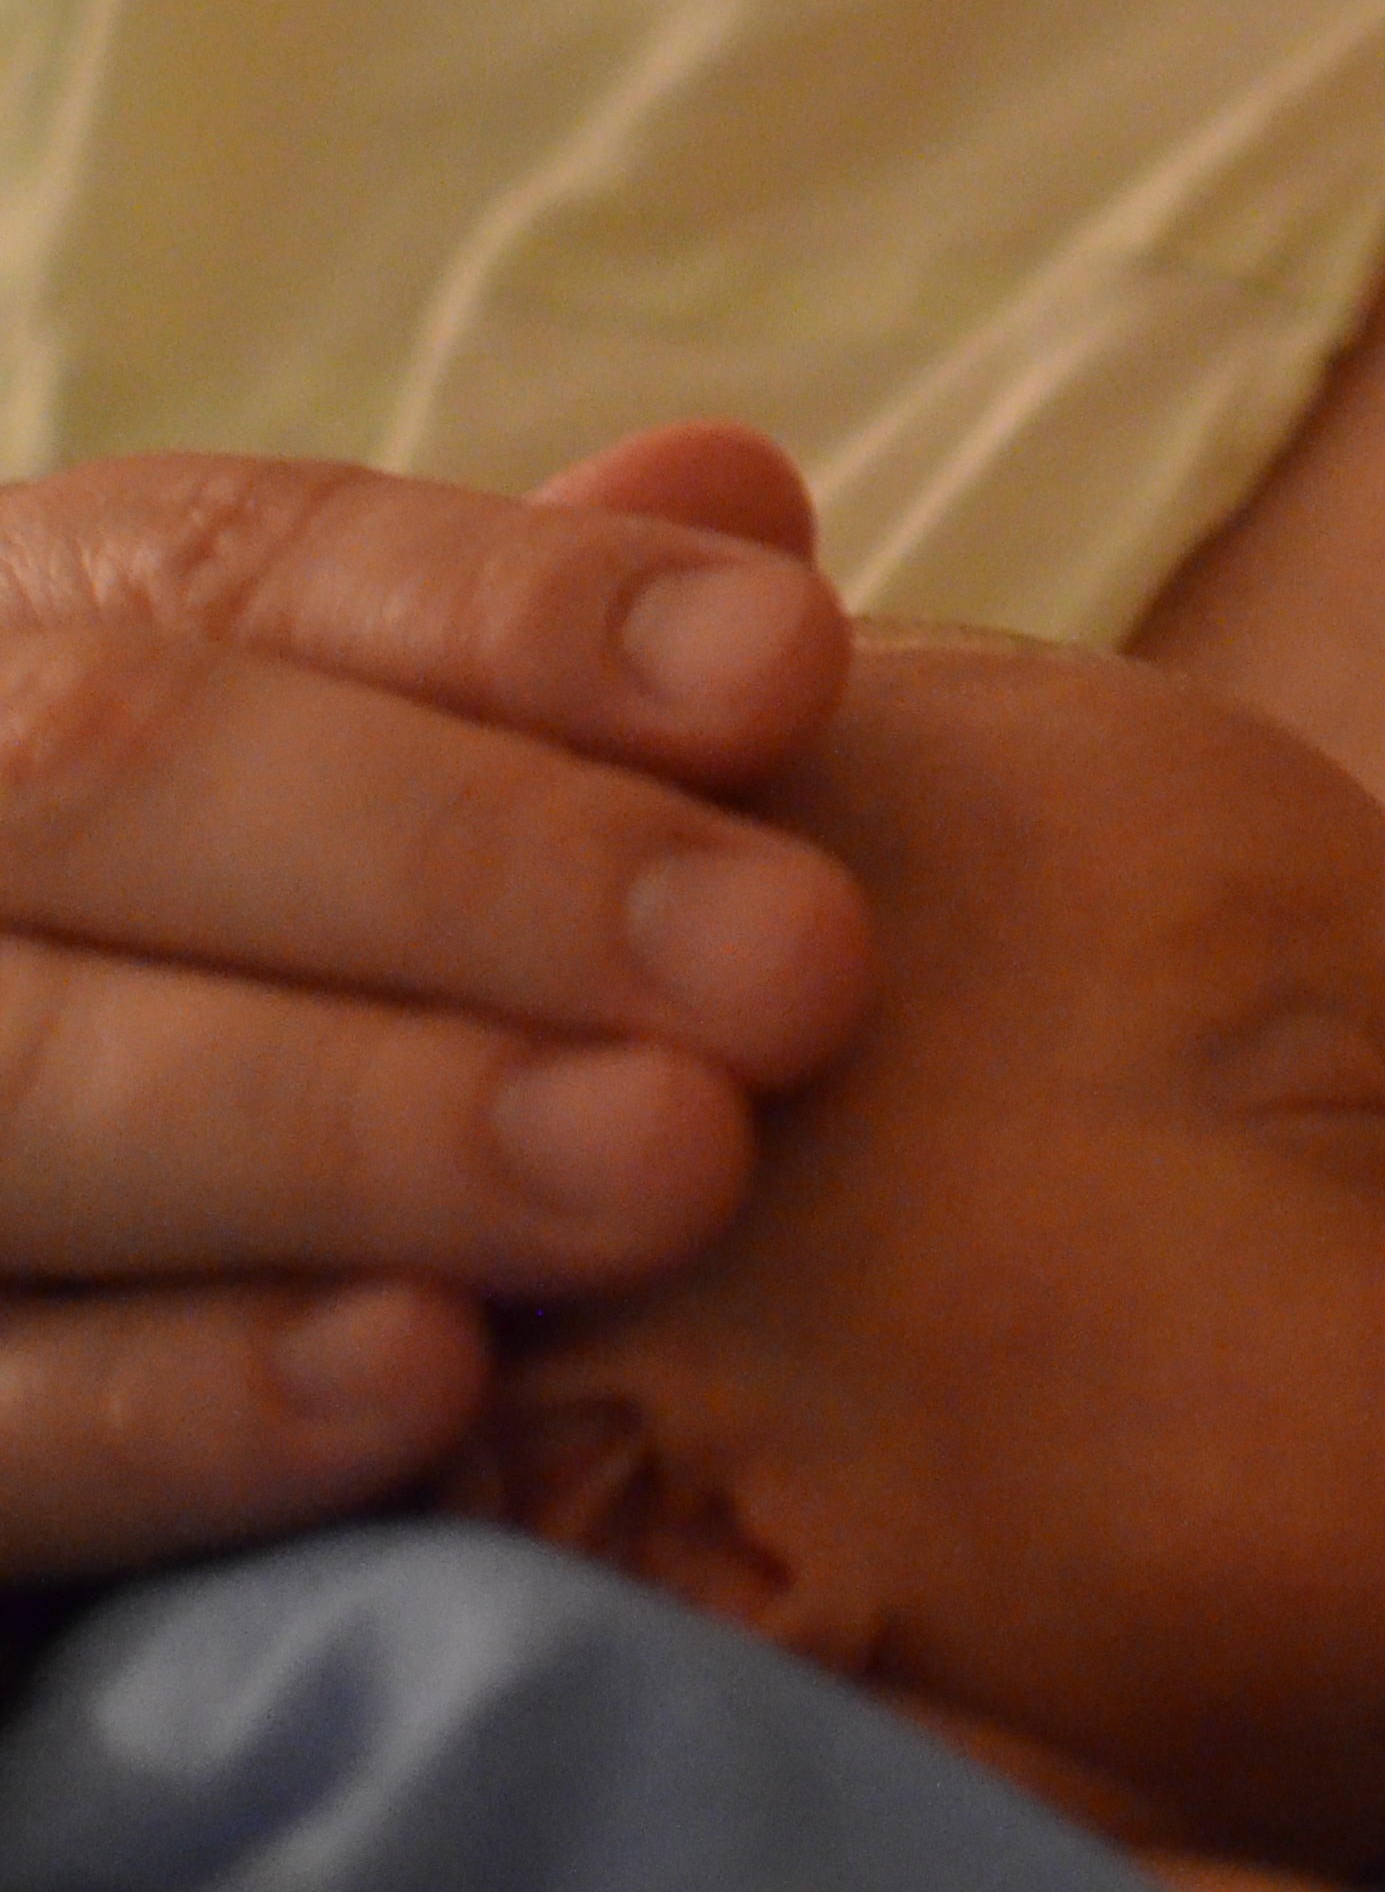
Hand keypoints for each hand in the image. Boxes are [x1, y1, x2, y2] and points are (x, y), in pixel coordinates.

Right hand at [0, 429, 868, 1576]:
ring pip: (30, 1086)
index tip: (793, 666)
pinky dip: (193, 1405)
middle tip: (799, 966)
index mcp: (6, 633)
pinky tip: (432, 1381)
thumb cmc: (238, 986)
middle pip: (111, 777)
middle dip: (476, 865)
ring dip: (366, 1125)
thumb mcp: (343, 784)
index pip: (237, 563)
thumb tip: (733, 486)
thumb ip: (510, 667)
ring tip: (676, 1161)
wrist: (38, 1257)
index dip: (518, 614)